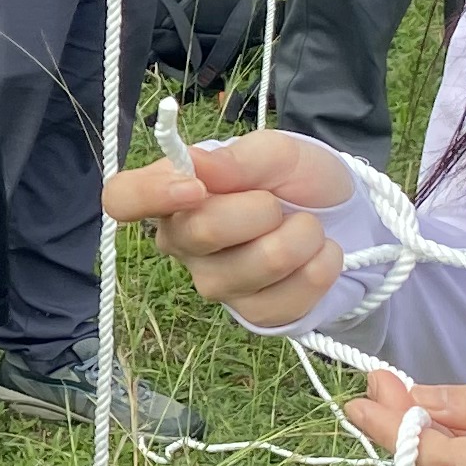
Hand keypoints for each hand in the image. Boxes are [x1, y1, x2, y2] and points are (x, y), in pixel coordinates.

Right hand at [100, 126, 358, 327]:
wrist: (343, 217)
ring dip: (300, 237)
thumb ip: (239, 157)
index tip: (195, 187)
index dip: (150, 195)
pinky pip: (287, 298)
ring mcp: (215, 283)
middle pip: (200, 232)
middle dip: (260, 208)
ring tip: (307, 226)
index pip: (122, 198)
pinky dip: (319, 267)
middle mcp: (181, 243)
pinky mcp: (253, 314)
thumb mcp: (277, 150)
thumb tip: (197, 164)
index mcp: (172, 193)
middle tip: (278, 201)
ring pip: (255, 265)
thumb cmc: (294, 178)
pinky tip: (319, 254)